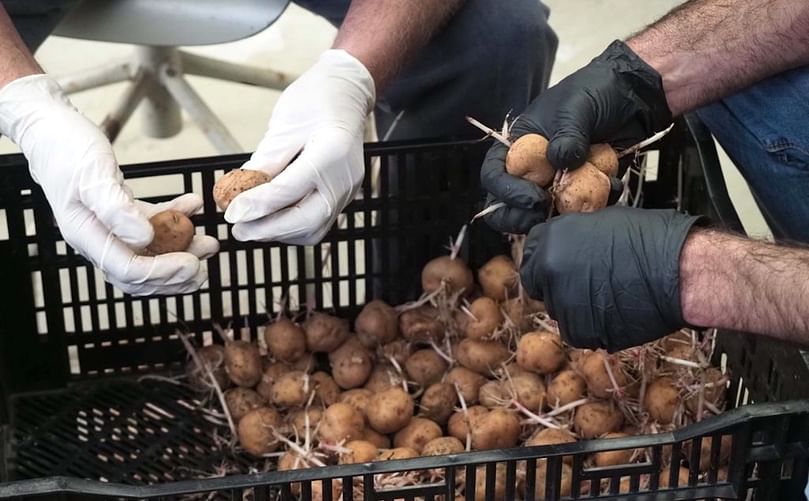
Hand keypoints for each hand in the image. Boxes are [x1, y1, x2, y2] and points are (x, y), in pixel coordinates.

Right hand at [0, 74, 218, 294]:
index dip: (162, 272)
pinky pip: (152, 226)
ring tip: (210, 243)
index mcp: (87, 236)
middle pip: (141, 273)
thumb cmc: (67, 148)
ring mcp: (110, 228)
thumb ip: (116, 209)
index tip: (192, 263)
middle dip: (175, 275)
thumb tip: (144, 238)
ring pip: (150, 253)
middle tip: (204, 267)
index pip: (128, 270)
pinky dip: (174, 220)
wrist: (51, 129)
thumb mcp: (93, 175)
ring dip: (182, 251)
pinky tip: (193, 205)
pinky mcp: (121, 213)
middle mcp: (98, 238)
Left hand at [224, 49, 374, 244]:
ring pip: (313, 229)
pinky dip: (292, 227)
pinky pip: (318, 223)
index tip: (231, 212)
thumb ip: (266, 161)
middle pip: (306, 221)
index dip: (257, 205)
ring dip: (280, 232)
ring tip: (251, 225)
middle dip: (268, 229)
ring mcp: (347, 190)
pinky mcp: (343, 196)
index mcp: (331, 152)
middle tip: (238, 229)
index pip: (289, 190)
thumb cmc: (317, 99)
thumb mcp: (284, 124)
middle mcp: (344, 177)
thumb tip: (239, 194)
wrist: (347, 93)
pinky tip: (271, 219)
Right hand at [480, 40, 671, 233]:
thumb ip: (567, 134)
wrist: (632, 96)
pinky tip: (612, 185)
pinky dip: (596, 206)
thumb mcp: (577, 107)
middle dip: (522, 216)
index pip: (494, 175)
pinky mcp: (582, 191)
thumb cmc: (595, 92)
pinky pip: (580, 211)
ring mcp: (556, 183)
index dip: (506, 192)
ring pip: (543, 215)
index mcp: (518, 145)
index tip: (532, 199)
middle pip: (509, 205)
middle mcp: (532, 168)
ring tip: (582, 204)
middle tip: (544, 214)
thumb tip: (560, 162)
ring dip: (560, 217)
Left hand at [520, 206, 702, 351]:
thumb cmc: (655, 242)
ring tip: (609, 296)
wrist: (681, 272)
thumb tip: (569, 242)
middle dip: (557, 284)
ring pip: (560, 310)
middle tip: (585, 283)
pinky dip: (592, 326)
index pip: (531, 254)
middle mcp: (550, 272)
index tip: (559, 264)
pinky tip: (615, 312)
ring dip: (576, 306)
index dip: (547, 260)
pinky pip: (578, 331)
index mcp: (552, 240)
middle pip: (540, 284)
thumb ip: (576, 235)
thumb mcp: (605, 221)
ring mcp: (563, 304)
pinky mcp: (580, 332)